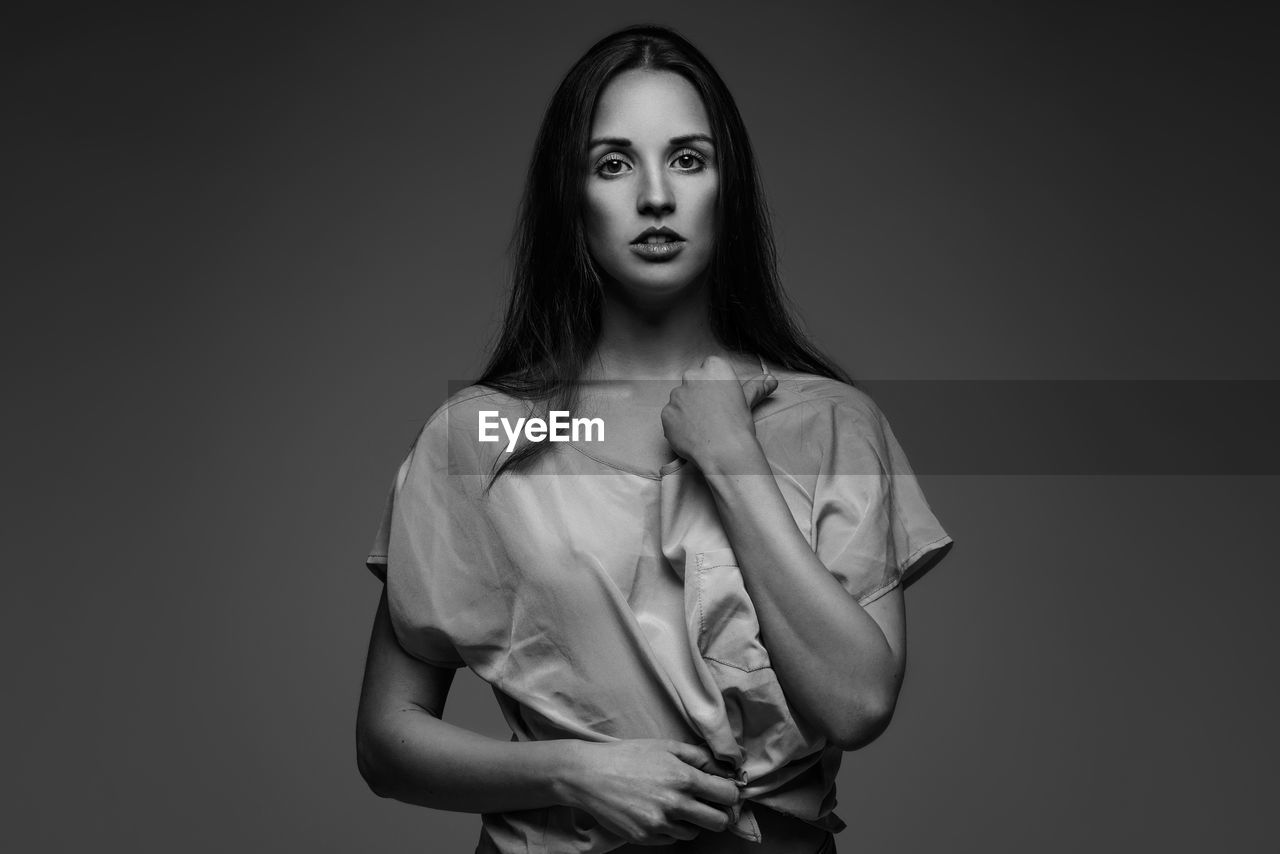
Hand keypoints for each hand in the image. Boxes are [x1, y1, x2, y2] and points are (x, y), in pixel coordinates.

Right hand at [561, 738, 743, 845]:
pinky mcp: (645, 837)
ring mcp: (659, 824)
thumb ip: (700, 756)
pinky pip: (671, 839)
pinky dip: (670, 828)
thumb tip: (727, 768)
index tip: (724, 791)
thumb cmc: (628, 756)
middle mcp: (674, 803)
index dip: (731, 794)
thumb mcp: (666, 746)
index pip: (728, 795)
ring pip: (694, 832)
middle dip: (718, 813)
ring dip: (691, 821)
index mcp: (683, 777)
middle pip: (719, 822)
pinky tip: (657, 812)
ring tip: (674, 805)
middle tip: (707, 804)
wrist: (589, 775)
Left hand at [661, 355, 777, 470]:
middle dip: (698, 394)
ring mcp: (676, 395)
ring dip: (687, 409)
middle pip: (692, 381)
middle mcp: (692, 376)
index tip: (719, 397)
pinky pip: (671, 417)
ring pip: (680, 399)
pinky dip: (678, 424)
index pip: (709, 367)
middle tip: (711, 414)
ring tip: (702, 426)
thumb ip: (756, 387)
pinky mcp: (666, 413)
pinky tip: (692, 434)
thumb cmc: (738, 424)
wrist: (723, 451)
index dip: (714, 384)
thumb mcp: (748, 401)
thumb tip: (771, 379)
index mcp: (714, 367)